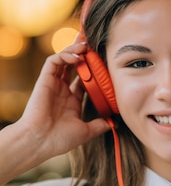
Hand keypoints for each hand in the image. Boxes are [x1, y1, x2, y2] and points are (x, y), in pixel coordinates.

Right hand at [18, 40, 109, 158]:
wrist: (41, 141)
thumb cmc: (60, 139)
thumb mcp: (86, 131)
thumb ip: (100, 125)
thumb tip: (115, 123)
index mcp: (72, 100)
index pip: (84, 78)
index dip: (93, 69)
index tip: (105, 62)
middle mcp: (63, 89)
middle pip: (73, 64)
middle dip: (83, 53)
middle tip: (94, 43)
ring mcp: (53, 84)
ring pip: (64, 59)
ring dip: (75, 50)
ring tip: (86, 46)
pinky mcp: (44, 80)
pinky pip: (54, 61)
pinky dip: (65, 56)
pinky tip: (76, 58)